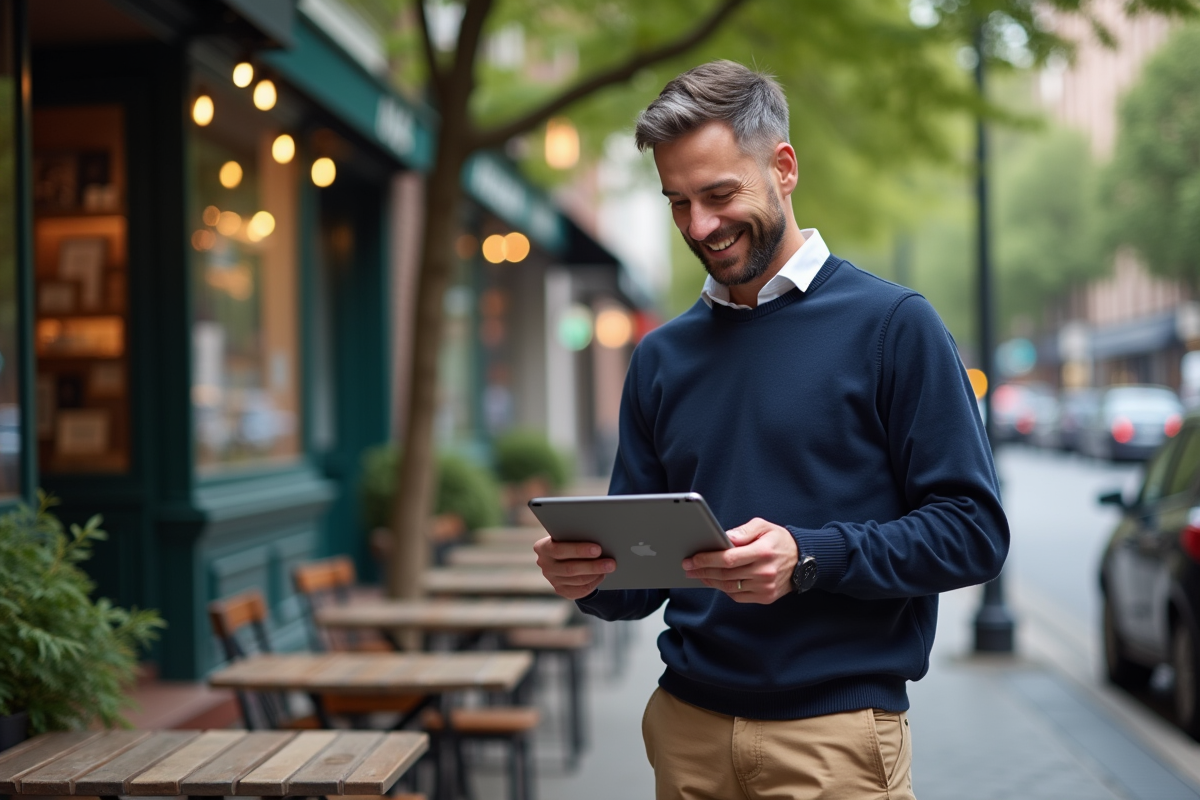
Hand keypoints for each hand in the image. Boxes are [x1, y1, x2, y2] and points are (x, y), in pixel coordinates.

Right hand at [533, 537, 615, 599]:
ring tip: (610, 567)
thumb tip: (599, 537)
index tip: (598, 549)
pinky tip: (602, 575)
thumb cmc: (570, 538)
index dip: (579, 550)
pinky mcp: (560, 590)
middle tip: (611, 563)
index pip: (559, 550)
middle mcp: (544, 565)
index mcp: (542, 547)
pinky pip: (579, 590)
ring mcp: (552, 579)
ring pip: (577, 580)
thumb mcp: (568, 534)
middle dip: (593, 566)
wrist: (565, 554)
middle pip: (570, 568)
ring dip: (596, 574)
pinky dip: (593, 583)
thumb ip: (576, 535)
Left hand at [683, 518, 797, 603]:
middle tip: (688, 567)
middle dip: (703, 571)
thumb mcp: (764, 526)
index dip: (707, 560)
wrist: (804, 561)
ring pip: (730, 588)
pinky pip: (738, 596)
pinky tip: (715, 581)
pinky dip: (724, 589)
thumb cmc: (779, 541)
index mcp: (763, 552)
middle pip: (726, 575)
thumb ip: (744, 531)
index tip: (692, 559)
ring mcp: (765, 587)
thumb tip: (725, 538)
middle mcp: (764, 572)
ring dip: (710, 581)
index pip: (728, 559)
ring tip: (698, 574)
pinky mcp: (766, 597)